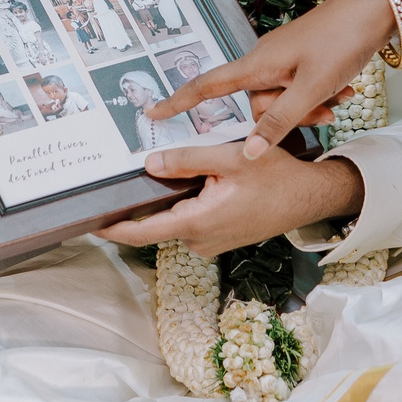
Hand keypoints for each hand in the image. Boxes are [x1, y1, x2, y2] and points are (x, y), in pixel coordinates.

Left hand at [96, 142, 363, 255]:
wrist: (310, 198)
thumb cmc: (277, 177)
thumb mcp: (231, 158)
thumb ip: (188, 160)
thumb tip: (150, 165)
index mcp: (198, 222)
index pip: (144, 232)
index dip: (115, 229)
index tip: (90, 224)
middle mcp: (200, 240)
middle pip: (158, 222)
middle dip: (145, 201)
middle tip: (129, 176)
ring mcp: (210, 242)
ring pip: (177, 218)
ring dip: (173, 200)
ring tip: (173, 170)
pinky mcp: (219, 238)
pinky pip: (192, 220)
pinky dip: (188, 203)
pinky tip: (198, 182)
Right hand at [150, 0, 385, 155]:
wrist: (374, 10)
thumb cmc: (340, 43)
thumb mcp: (310, 88)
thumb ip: (279, 122)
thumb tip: (247, 152)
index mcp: (257, 65)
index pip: (207, 86)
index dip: (179, 101)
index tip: (154, 112)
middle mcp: (264, 61)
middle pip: (259, 105)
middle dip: (289, 116)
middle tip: (326, 111)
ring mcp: (283, 59)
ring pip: (284, 100)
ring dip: (311, 107)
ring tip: (342, 100)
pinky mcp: (301, 59)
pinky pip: (299, 88)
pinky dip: (320, 95)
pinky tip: (346, 91)